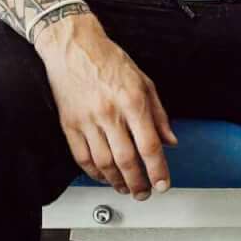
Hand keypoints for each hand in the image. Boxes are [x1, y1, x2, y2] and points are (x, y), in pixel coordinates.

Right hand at [35, 11, 177, 199]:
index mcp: (132, 101)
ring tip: (127, 188)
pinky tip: (104, 176)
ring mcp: (87, 120)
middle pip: (127, 159)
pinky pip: (82, 157)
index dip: (158, 169)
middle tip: (145, 193)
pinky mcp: (69, 124)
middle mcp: (110, 113)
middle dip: (139, 182)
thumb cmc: (109, 60)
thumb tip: (170, 140)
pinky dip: (94, 172)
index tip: (163, 183)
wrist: (73, 47)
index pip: (149, 145)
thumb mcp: (144, 81)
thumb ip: (159, 113)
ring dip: (117, 181)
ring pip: (104, 163)